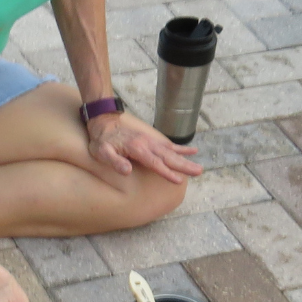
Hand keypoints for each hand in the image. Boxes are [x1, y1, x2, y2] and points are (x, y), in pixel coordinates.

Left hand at [86, 109, 204, 185]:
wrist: (104, 122)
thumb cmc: (101, 141)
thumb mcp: (102, 152)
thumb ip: (114, 161)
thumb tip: (127, 171)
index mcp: (136, 149)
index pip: (154, 163)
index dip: (166, 172)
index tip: (178, 180)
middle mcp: (147, 144)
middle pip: (168, 157)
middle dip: (184, 166)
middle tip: (198, 172)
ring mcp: (151, 141)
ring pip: (172, 152)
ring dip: (186, 160)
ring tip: (199, 167)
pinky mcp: (152, 140)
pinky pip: (169, 145)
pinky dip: (181, 148)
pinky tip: (193, 151)